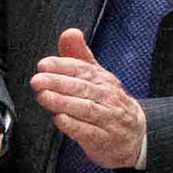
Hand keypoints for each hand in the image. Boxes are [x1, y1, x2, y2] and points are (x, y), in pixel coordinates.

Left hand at [30, 24, 146, 172]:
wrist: (135, 136)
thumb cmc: (108, 104)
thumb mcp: (97, 78)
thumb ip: (80, 57)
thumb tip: (69, 33)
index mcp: (103, 80)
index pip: (83, 69)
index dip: (62, 66)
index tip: (43, 64)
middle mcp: (107, 97)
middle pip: (83, 87)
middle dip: (59, 83)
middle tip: (37, 80)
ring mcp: (108, 119)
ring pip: (86, 108)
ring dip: (63, 102)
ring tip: (43, 97)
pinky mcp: (105, 140)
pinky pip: (90, 132)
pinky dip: (74, 126)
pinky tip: (59, 120)